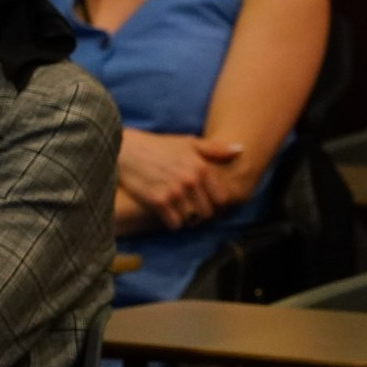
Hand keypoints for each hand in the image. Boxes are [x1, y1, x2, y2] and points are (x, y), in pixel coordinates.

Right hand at [115, 129, 244, 230]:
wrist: (126, 150)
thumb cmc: (159, 146)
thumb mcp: (188, 142)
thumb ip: (215, 149)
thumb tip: (241, 149)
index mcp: (201, 166)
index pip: (221, 198)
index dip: (216, 204)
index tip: (207, 203)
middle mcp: (190, 180)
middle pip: (207, 212)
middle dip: (201, 213)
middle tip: (191, 208)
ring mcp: (174, 191)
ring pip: (192, 219)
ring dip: (186, 218)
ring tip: (179, 210)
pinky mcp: (158, 201)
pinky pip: (175, 223)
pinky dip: (172, 221)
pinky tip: (167, 212)